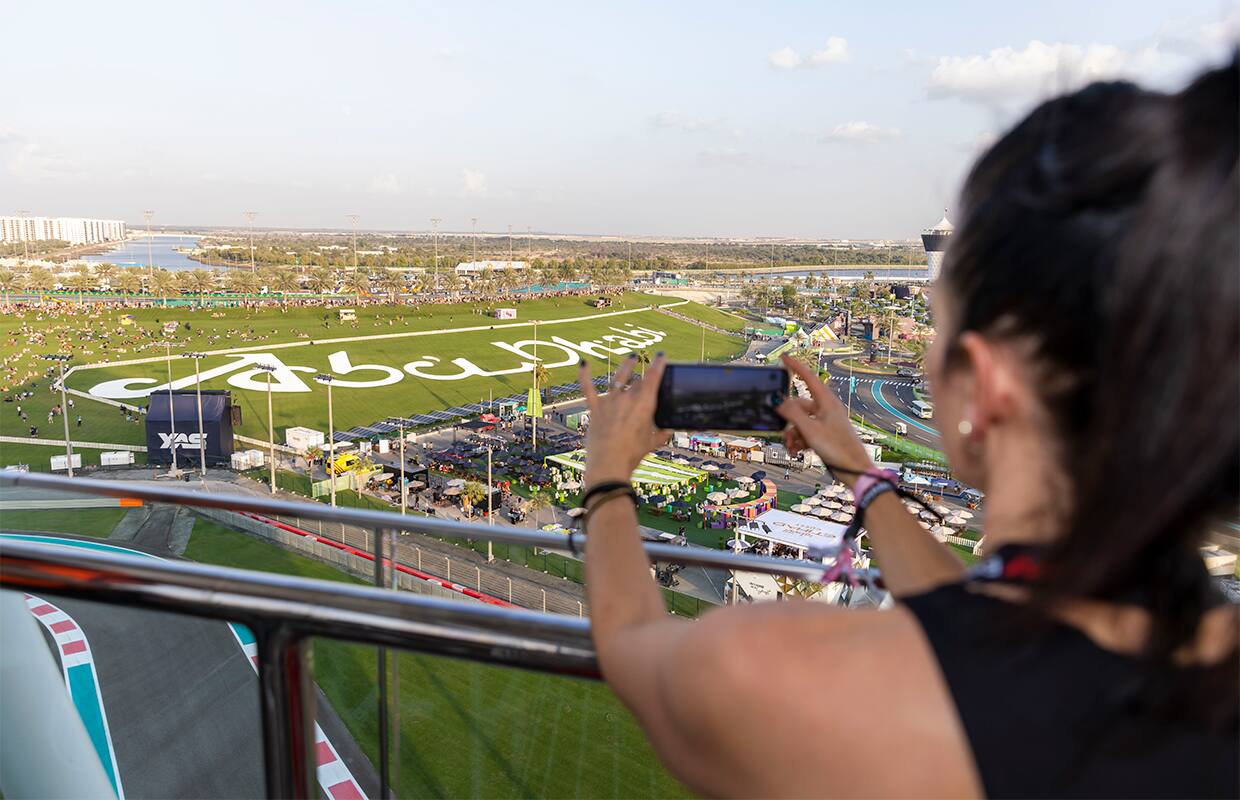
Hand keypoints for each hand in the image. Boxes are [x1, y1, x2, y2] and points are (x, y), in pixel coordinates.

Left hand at [578, 353, 670, 486]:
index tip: (661, 355)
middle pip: (638, 381)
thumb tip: (669, 431)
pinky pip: (588, 389)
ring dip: (626, 366)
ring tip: (631, 357)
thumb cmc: (632, 454)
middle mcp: (627, 398)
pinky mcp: (595, 409)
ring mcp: (610, 402)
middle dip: (644, 377)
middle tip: (649, 375)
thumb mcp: (652, 443)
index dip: (658, 364)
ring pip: (618, 378)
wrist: (609, 464)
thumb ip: (662, 434)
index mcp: (644, 404)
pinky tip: (584, 363)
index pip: (653, 377)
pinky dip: (585, 375)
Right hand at [776, 354, 873, 487]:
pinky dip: (799, 440)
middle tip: (780, 430)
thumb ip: (792, 414)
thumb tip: (778, 400)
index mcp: (827, 403)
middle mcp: (826, 410)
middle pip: (799, 406)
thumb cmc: (838, 449)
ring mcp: (826, 422)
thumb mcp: (810, 431)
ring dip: (792, 433)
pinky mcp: (825, 435)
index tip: (783, 358)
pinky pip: (806, 432)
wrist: (855, 471)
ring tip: (791, 447)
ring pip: (801, 421)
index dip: (795, 366)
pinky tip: (796, 451)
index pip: (809, 378)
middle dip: (788, 419)